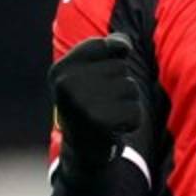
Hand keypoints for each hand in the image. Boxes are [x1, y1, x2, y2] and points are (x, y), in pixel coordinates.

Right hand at [48, 33, 141, 179]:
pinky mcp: (99, 123)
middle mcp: (66, 84)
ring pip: (131, 87)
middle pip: (121, 67)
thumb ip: (109, 47)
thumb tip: (124, 45)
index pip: (104, 45)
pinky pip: (135, 111)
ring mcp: (81, 104)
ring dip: (127, 103)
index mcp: (61, 69)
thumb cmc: (92, 102)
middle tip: (102, 104)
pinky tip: (114, 128)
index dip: (111, 61)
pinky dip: (132, 121)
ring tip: (108, 115)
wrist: (83, 150)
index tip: (96, 81)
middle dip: (120, 85)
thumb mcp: (91, 71)